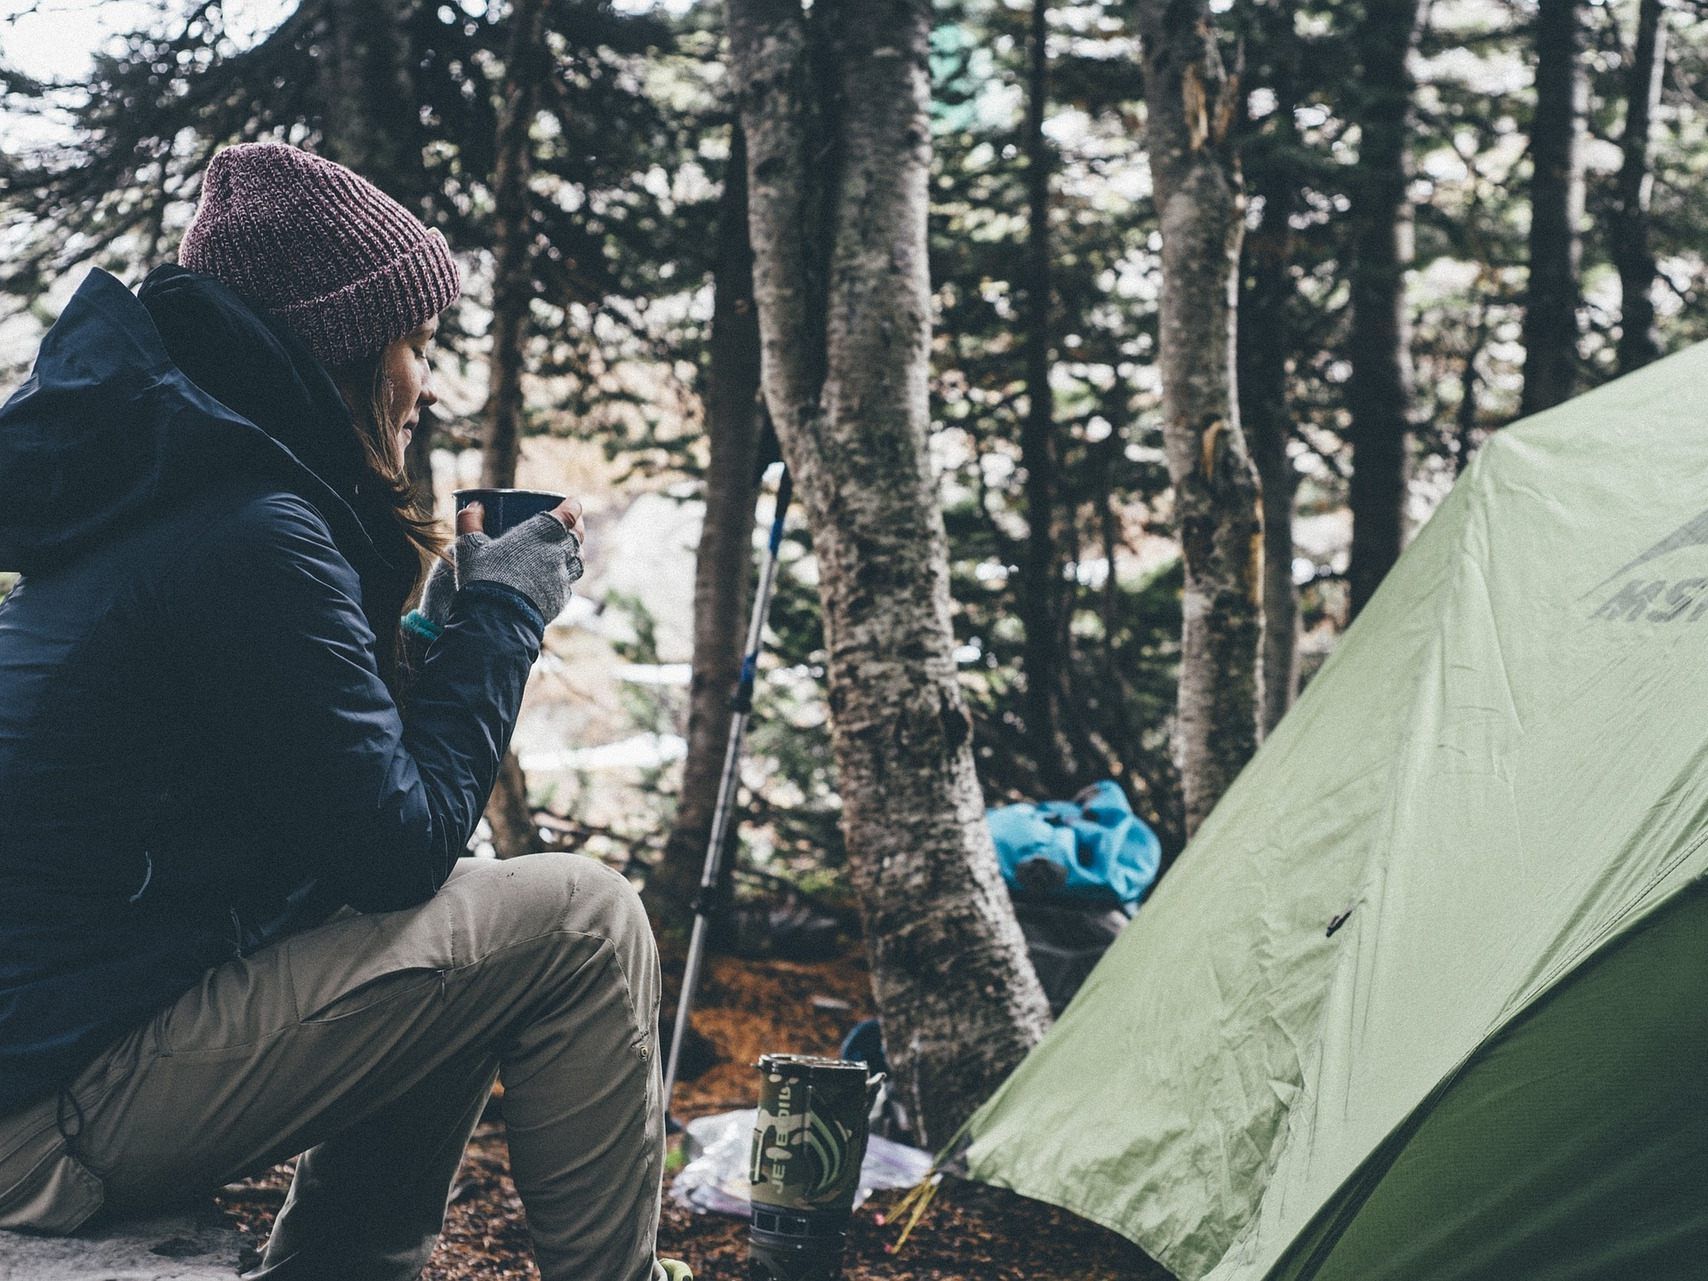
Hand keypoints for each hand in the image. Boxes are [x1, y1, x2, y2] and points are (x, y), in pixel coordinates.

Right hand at [453, 499, 585, 621]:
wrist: (497, 619)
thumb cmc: (483, 577)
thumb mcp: (469, 546)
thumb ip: (469, 522)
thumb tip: (473, 506)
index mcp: (542, 533)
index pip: (570, 513)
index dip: (573, 506)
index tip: (571, 503)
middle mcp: (558, 553)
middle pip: (577, 537)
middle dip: (576, 528)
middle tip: (569, 525)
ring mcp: (562, 578)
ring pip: (577, 561)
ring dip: (573, 553)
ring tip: (564, 551)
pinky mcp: (560, 599)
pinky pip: (567, 585)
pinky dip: (563, 578)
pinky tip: (553, 579)